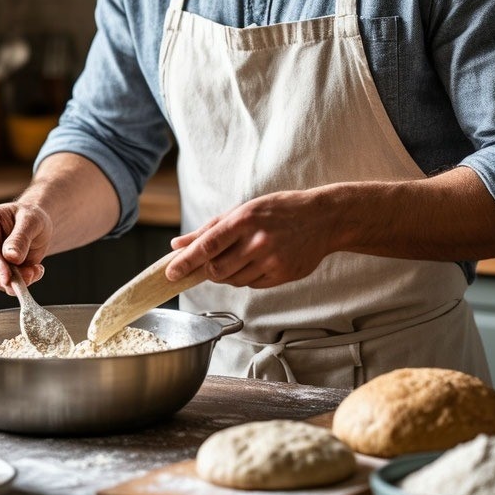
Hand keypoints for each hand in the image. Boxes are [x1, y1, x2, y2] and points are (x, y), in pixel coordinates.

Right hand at [0, 200, 52, 292]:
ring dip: (14, 280)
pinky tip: (33, 272)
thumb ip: (21, 238)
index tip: (6, 277)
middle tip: (29, 276)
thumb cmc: (32, 218)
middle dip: (5, 274)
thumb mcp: (32, 221)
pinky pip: (0, 283)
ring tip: (35, 270)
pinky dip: (18, 283)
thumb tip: (11, 257)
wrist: (36, 227)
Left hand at [166, 189, 333, 287]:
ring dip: (227, 274)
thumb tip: (177, 243)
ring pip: (233, 280)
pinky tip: (257, 262)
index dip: (186, 261)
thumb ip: (209, 228)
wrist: (323, 219)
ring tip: (239, 257)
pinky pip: (252, 284)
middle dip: (207, 271)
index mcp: (245, 219)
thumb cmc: (280, 210)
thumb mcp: (244, 210)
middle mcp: (258, 241)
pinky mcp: (282, 275)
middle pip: (217, 270)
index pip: (207, 245)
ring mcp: (271, 260)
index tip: (171, 273)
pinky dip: (246, 277)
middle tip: (207, 265)